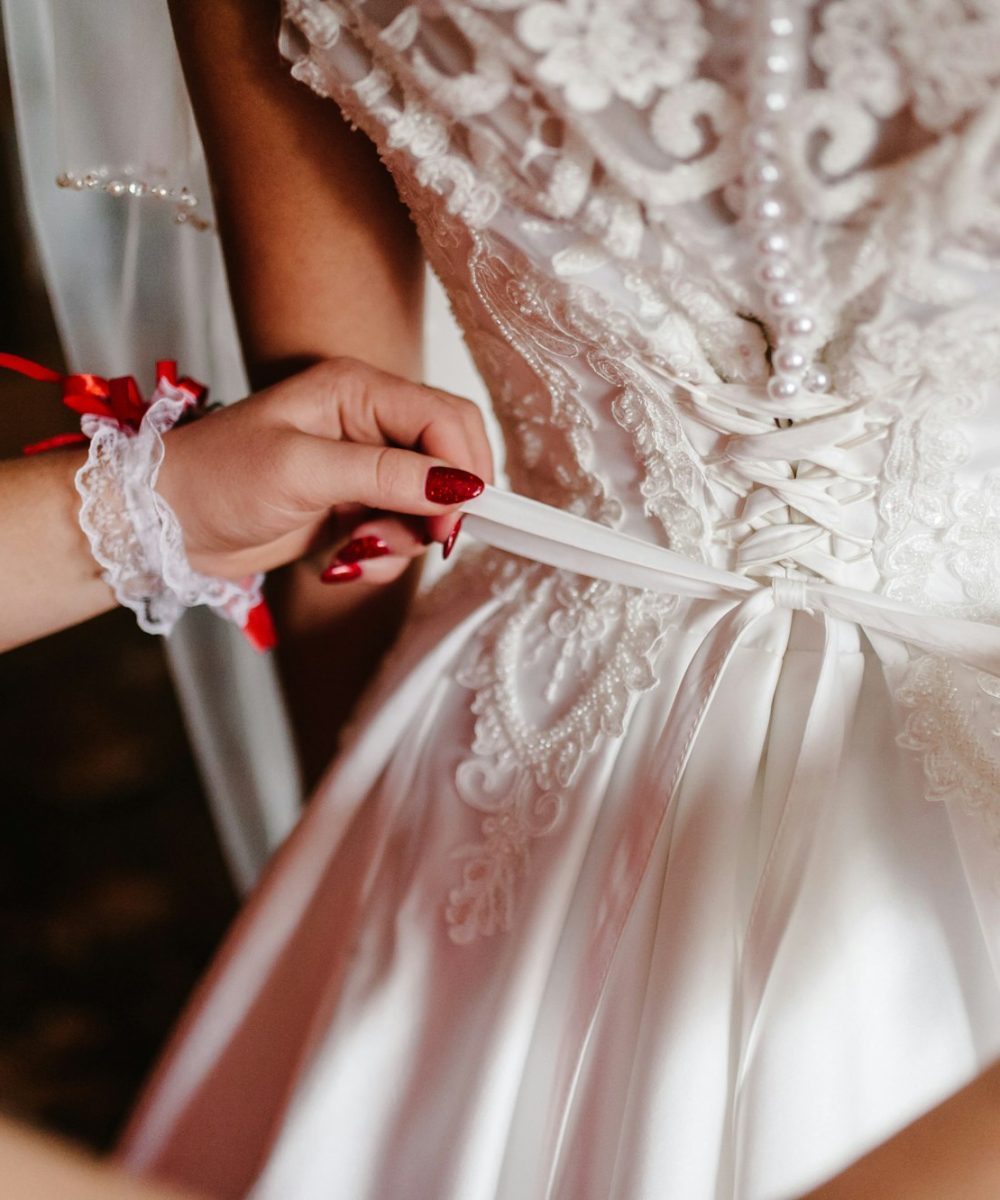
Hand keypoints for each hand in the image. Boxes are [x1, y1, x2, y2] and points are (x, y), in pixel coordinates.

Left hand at [157, 358, 493, 584]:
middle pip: (446, 461)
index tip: (452, 520)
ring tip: (357, 551)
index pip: (446, 418)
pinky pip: (397, 534)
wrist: (165, 524)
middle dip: (439, 508)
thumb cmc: (218, 478)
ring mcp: (361, 468)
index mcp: (358, 390)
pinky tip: (343, 561)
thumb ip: (387, 475)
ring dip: (404, 539)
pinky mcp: (352, 507)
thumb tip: (460, 486)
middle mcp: (367, 423)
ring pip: (426, 506)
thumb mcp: (304, 471)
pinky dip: (382, 556)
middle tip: (422, 543)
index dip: (463, 468)